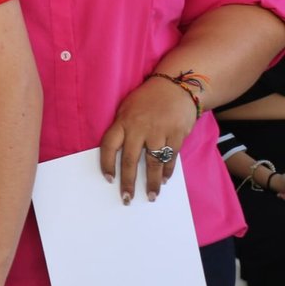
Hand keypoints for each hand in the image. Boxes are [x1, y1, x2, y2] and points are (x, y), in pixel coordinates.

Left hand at [98, 77, 196, 202]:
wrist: (175, 86)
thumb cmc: (146, 99)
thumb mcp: (126, 108)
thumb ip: (122, 129)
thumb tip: (117, 156)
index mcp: (122, 121)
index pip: (109, 145)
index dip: (106, 164)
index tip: (108, 179)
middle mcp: (139, 127)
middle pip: (130, 159)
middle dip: (128, 182)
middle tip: (127, 198)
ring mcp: (159, 131)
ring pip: (153, 162)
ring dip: (152, 181)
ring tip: (151, 196)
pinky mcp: (177, 134)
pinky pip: (172, 156)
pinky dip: (168, 170)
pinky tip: (165, 179)